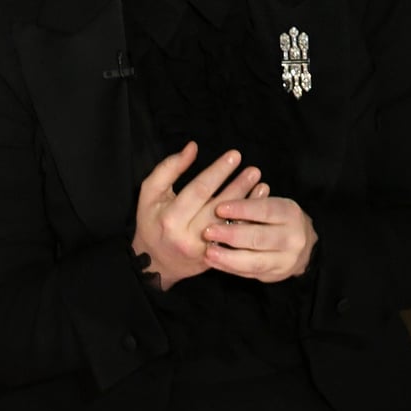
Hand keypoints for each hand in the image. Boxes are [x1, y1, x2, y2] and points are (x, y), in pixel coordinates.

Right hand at [135, 143, 262, 289]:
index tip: (234, 156)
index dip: (218, 171)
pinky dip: (249, 219)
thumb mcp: (150, 193)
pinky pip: (236, 237)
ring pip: (231, 223)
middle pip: (218, 207)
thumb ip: (168, 168)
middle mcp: (188, 235)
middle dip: (238, 185)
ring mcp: (204, 249)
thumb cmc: (152, 222)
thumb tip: (192, 148)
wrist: (155, 262)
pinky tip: (259, 204)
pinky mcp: (216, 258)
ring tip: (261, 183)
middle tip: (253, 170)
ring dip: (248, 202)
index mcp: (170, 217)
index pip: (198, 190)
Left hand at [204, 181, 316, 281]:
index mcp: (291, 214)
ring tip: (208, 251)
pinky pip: (249, 273)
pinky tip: (212, 260)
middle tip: (208, 231)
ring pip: (255, 261)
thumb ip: (249, 203)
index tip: (219, 208)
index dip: (242, 209)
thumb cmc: (276, 219)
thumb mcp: (269, 205)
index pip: (266, 211)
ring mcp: (286, 260)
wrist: (300, 245)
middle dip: (231, 235)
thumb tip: (224, 199)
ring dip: (228, 257)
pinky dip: (228, 267)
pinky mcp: (275, 275)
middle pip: (260, 238)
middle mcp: (293, 239)